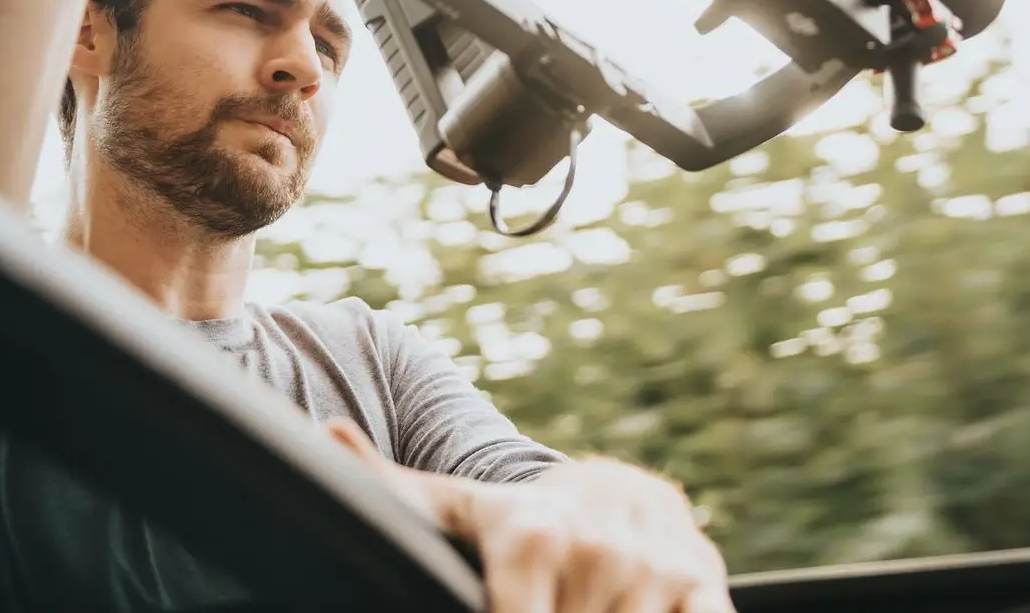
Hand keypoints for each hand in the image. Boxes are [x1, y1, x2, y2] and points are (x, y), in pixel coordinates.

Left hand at [327, 418, 733, 612]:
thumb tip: (325, 434)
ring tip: (576, 610)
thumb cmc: (524, 516)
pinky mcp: (704, 584)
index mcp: (530, 536)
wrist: (620, 491)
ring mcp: (653, 569)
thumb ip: (391, 488)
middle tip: (545, 608)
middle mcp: (594, 549)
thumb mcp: (462, 505)